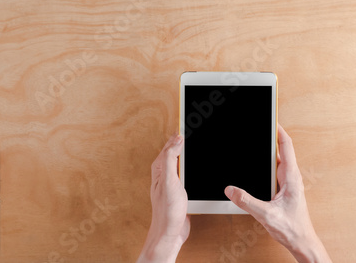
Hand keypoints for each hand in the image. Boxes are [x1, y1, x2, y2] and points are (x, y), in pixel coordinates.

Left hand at [137, 134, 189, 262]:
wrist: (170, 233)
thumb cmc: (167, 210)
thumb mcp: (170, 181)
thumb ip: (171, 159)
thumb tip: (176, 139)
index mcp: (160, 168)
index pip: (169, 145)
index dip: (177, 134)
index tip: (186, 121)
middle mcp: (165, 174)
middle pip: (174, 151)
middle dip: (180, 140)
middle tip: (189, 128)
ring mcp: (172, 182)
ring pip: (180, 162)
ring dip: (186, 153)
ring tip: (190, 141)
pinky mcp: (180, 190)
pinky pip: (185, 173)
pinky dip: (190, 167)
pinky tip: (195, 168)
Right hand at [224, 124, 331, 262]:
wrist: (302, 242)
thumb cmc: (293, 229)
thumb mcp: (266, 214)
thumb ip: (247, 201)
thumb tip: (231, 190)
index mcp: (291, 177)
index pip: (286, 146)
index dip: (279, 131)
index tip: (271, 120)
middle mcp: (291, 177)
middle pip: (281, 150)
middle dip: (270, 138)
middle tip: (259, 127)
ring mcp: (288, 183)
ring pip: (277, 161)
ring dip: (268, 152)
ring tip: (257, 142)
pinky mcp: (284, 189)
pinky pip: (275, 172)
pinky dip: (266, 165)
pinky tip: (257, 167)